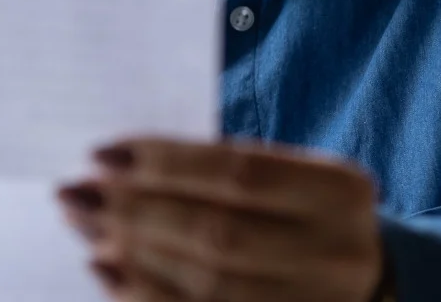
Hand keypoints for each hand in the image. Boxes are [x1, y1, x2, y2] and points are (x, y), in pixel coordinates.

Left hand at [57, 137, 385, 301]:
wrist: (364, 284)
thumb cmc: (303, 215)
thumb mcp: (289, 179)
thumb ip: (222, 170)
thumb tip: (120, 166)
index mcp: (338, 191)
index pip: (240, 171)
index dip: (166, 163)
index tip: (102, 153)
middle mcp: (334, 252)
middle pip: (218, 233)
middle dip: (136, 211)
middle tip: (76, 193)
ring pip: (207, 284)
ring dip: (133, 254)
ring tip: (84, 227)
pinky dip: (147, 295)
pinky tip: (108, 272)